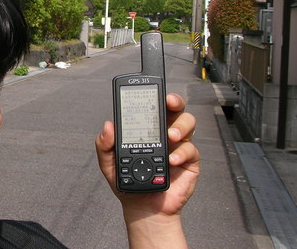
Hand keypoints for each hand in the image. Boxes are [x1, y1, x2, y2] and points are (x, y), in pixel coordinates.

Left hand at [95, 93, 199, 245]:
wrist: (143, 208)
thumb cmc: (128, 181)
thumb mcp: (109, 162)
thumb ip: (105, 144)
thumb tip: (108, 126)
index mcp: (148, 128)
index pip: (153, 106)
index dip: (155, 95)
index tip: (151, 88)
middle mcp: (165, 132)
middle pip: (175, 109)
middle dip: (174, 100)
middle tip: (168, 102)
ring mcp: (179, 145)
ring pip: (188, 123)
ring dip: (180, 126)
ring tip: (169, 136)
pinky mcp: (189, 161)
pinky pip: (191, 150)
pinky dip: (182, 152)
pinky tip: (171, 159)